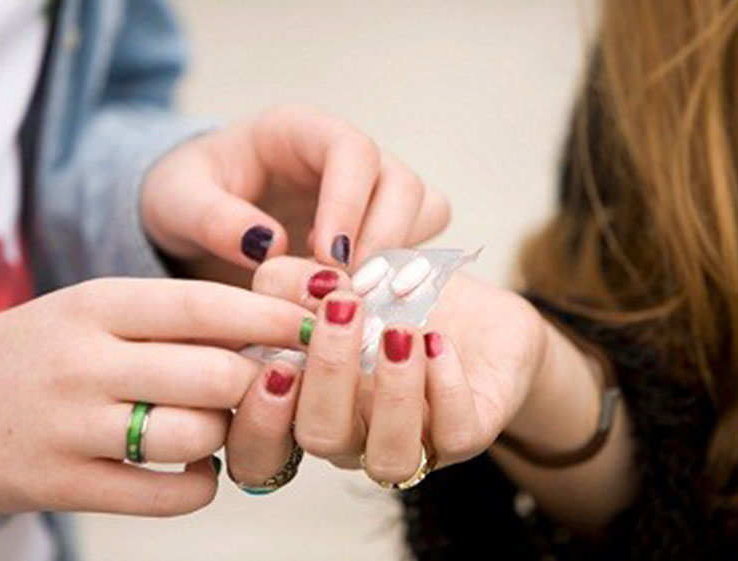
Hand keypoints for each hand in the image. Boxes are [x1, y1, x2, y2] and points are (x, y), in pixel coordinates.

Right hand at [0, 278, 311, 514]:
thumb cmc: (42, 353)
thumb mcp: (95, 312)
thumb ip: (173, 318)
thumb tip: (272, 329)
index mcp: (96, 306)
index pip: (204, 306)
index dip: (271, 317)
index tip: (318, 322)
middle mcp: (84, 363)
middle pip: (214, 375)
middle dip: (260, 380)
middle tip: (275, 380)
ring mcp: (71, 428)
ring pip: (196, 435)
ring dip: (229, 433)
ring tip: (220, 423)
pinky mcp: (64, 485)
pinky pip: (168, 495)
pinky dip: (201, 484)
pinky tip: (196, 468)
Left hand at [141, 104, 449, 282]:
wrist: (199, 216)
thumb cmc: (187, 197)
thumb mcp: (176, 201)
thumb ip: (211, 217)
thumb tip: (269, 245)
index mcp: (299, 132)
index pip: (351, 150)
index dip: (349, 204)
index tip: (328, 259)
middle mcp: (347, 156)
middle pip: (401, 183)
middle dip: (383, 242)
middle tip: (346, 292)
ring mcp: (372, 190)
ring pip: (425, 209)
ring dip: (400, 258)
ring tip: (351, 296)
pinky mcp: (383, 226)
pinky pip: (423, 241)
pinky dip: (406, 273)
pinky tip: (361, 298)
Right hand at [225, 257, 551, 486]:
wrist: (479, 315)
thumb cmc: (401, 301)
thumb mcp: (343, 275)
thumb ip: (296, 279)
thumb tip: (285, 282)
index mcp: (310, 404)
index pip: (262, 443)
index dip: (258, 417)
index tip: (274, 360)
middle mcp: (354, 434)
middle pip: (321, 438)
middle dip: (328, 373)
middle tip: (344, 308)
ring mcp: (411, 442)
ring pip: (388, 457)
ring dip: (391, 392)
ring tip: (400, 332)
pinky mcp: (465, 436)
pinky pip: (455, 434)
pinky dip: (446, 385)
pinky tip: (439, 342)